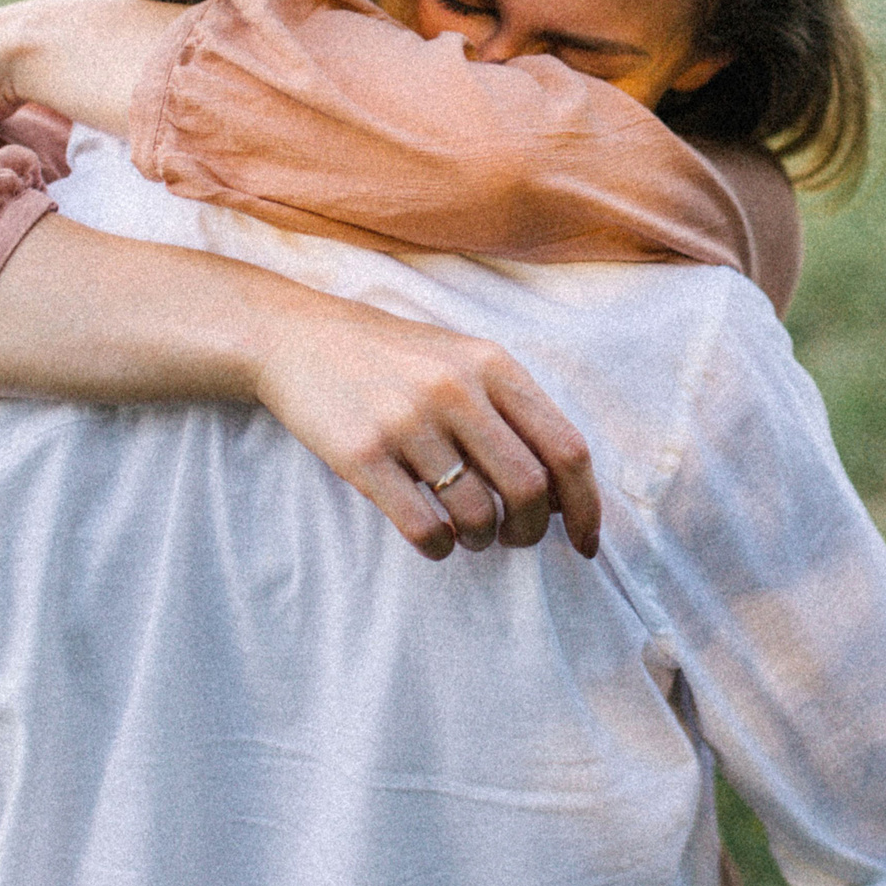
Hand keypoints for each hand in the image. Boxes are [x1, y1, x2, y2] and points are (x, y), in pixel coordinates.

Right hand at [251, 297, 600, 561]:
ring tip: (469, 533)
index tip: (585, 541)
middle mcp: (456, 390)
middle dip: (531, 530)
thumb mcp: (462, 360)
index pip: (566, 448)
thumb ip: (513, 411)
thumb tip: (566, 492)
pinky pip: (423, 526)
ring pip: (477, 514)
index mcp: (493, 365)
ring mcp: (408, 421)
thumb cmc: (394, 358)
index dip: (586, 505)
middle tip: (515, 537)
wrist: (298, 338)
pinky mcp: (363, 454)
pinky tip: (434, 541)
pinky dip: (439, 547)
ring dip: (482, 539)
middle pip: (529, 488)